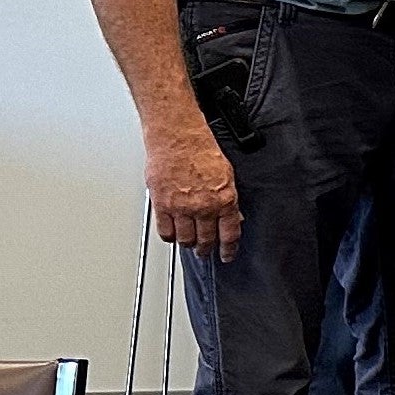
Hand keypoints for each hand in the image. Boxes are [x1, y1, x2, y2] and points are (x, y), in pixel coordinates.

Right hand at [147, 114, 241, 259]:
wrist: (177, 138)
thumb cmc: (201, 150)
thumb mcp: (227, 176)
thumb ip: (228, 200)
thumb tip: (232, 217)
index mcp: (224, 200)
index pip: (229, 234)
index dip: (228, 249)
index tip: (227, 255)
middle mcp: (203, 207)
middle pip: (206, 240)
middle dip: (206, 249)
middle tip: (205, 252)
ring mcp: (181, 208)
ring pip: (185, 239)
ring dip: (188, 244)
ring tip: (189, 244)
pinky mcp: (162, 205)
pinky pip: (165, 231)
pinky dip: (169, 236)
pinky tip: (173, 234)